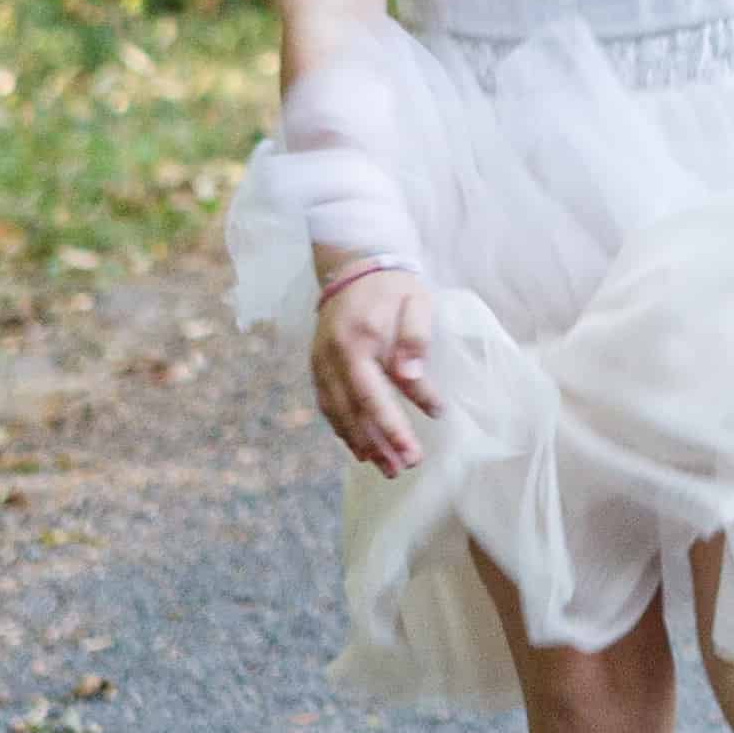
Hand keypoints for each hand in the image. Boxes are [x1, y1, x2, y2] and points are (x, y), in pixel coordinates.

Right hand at [310, 267, 436, 477]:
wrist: (353, 264)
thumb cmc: (392, 287)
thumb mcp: (416, 303)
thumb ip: (415, 339)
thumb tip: (411, 376)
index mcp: (358, 342)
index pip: (373, 396)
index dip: (391, 428)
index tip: (412, 452)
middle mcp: (333, 357)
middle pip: (352, 412)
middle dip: (377, 445)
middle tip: (401, 469)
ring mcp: (320, 362)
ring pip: (336, 412)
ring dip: (359, 443)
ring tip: (385, 467)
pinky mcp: (317, 364)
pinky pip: (327, 403)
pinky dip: (342, 428)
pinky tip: (359, 446)